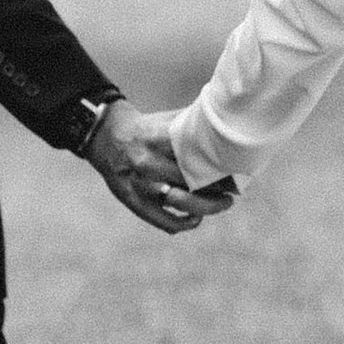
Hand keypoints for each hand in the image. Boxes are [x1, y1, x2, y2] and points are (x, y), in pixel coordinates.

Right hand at [85, 103, 232, 235]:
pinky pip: (163, 221)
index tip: (238, 168)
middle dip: (220, 186)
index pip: (198, 155)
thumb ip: (194, 127)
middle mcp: (148, 163)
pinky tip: (196, 218)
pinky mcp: (134, 201)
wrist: (106, 136)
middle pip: (194, 180)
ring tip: (224, 202)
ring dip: (208, 206)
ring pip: (182, 202)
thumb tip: (231, 128)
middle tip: (236, 187)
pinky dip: (183, 223)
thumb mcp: (167, 120)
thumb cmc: (147, 129)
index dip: (222, 165)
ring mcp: (141, 185)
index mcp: (158, 139)